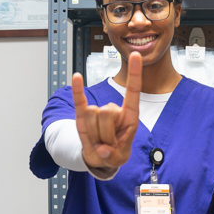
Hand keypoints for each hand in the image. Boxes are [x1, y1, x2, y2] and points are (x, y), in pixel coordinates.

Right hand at [72, 52, 141, 174]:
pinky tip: (77, 76)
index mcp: (129, 116)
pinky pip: (79, 100)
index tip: (136, 55)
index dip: (135, 74)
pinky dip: (78, 89)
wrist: (100, 158)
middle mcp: (114, 110)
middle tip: (107, 144)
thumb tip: (101, 149)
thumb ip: (112, 156)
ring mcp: (98, 111)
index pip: (133, 91)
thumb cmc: (114, 153)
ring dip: (94, 134)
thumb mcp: (118, 159)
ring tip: (99, 141)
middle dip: (105, 133)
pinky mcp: (83, 115)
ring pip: (93, 115)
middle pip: (106, 112)